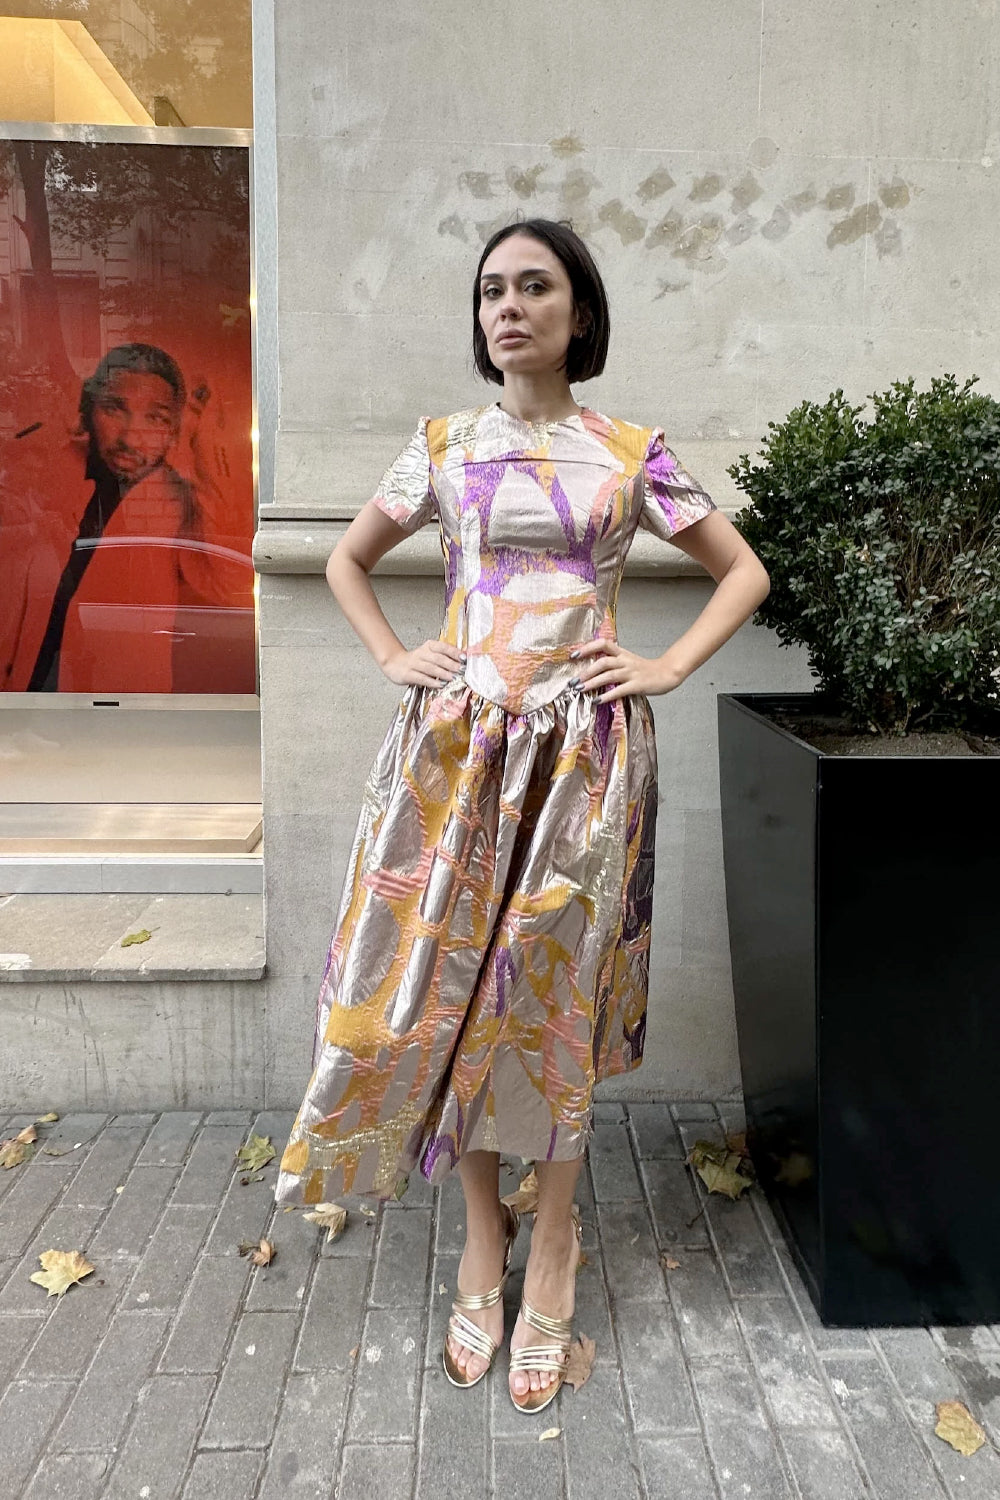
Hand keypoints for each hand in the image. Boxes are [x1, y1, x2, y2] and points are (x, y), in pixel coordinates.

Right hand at [383, 639, 465, 687]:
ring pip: (430, 667)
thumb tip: (462, 663)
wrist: (394, 663)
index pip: (443, 647)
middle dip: (451, 664)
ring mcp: (414, 664)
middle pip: (438, 658)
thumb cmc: (416, 661)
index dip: (454, 652)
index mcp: (429, 646)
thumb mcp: (429, 654)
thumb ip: (444, 657)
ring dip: (443, 673)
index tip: (464, 658)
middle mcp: (421, 653)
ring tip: (453, 678)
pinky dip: (432, 681)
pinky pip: (421, 678)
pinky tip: (440, 684)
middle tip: (461, 670)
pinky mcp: (408, 674)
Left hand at [568, 639, 686, 702]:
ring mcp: (631, 673)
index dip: (587, 648)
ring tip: (580, 690)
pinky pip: (619, 690)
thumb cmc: (646, 669)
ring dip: (592, 682)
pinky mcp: (637, 685)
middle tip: (572, 682)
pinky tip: (597, 701)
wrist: (667, 673)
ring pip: (609, 675)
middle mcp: (625, 661)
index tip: (573, 655)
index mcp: (622, 653)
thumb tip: (593, 668)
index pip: (603, 644)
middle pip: (603, 661)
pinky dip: (606, 696)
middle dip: (586, 671)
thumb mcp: (629, 661)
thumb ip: (613, 662)